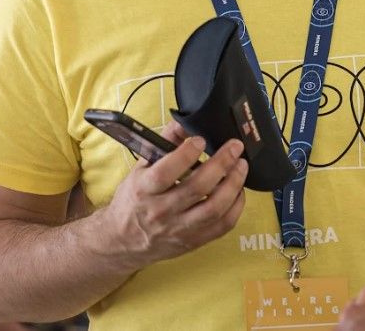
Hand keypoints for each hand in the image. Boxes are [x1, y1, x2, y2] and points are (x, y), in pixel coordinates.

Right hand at [100, 121, 247, 265]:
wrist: (122, 241)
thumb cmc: (133, 200)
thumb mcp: (140, 170)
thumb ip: (163, 144)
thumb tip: (185, 123)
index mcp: (144, 190)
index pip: (165, 172)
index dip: (185, 154)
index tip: (200, 140)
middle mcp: (161, 211)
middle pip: (197, 188)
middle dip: (222, 163)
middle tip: (235, 147)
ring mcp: (179, 228)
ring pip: (214, 208)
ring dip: (234, 184)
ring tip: (242, 166)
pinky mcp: (193, 241)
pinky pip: (222, 225)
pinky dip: (236, 206)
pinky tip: (239, 190)